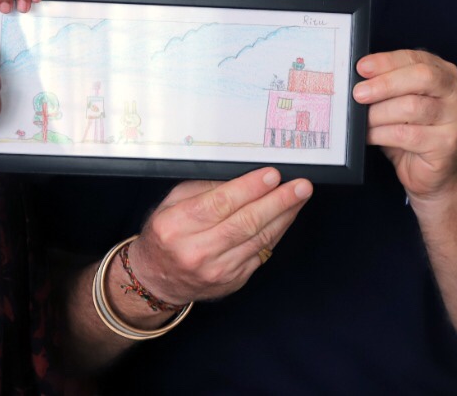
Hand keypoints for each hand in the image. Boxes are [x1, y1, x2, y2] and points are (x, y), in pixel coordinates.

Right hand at [126, 168, 312, 305]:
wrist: (157, 279)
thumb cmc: (166, 235)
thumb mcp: (172, 204)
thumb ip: (204, 189)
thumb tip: (244, 178)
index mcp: (176, 226)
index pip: (220, 204)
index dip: (250, 188)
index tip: (272, 175)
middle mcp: (196, 251)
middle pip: (245, 222)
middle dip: (277, 201)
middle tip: (299, 186)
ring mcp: (217, 269)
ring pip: (259, 238)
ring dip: (283, 216)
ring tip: (299, 197)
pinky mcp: (233, 280)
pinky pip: (261, 252)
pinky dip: (276, 232)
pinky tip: (285, 217)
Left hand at [355, 49, 456, 201]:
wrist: (433, 174)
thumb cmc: (412, 133)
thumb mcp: (398, 103)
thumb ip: (386, 86)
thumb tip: (357, 78)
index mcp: (443, 74)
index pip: (415, 58)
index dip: (386, 61)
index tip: (361, 67)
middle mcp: (455, 92)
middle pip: (421, 77)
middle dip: (385, 83)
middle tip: (359, 93)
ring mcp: (456, 118)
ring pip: (412, 106)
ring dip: (379, 113)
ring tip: (362, 120)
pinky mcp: (448, 144)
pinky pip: (408, 135)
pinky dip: (382, 134)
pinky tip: (370, 136)